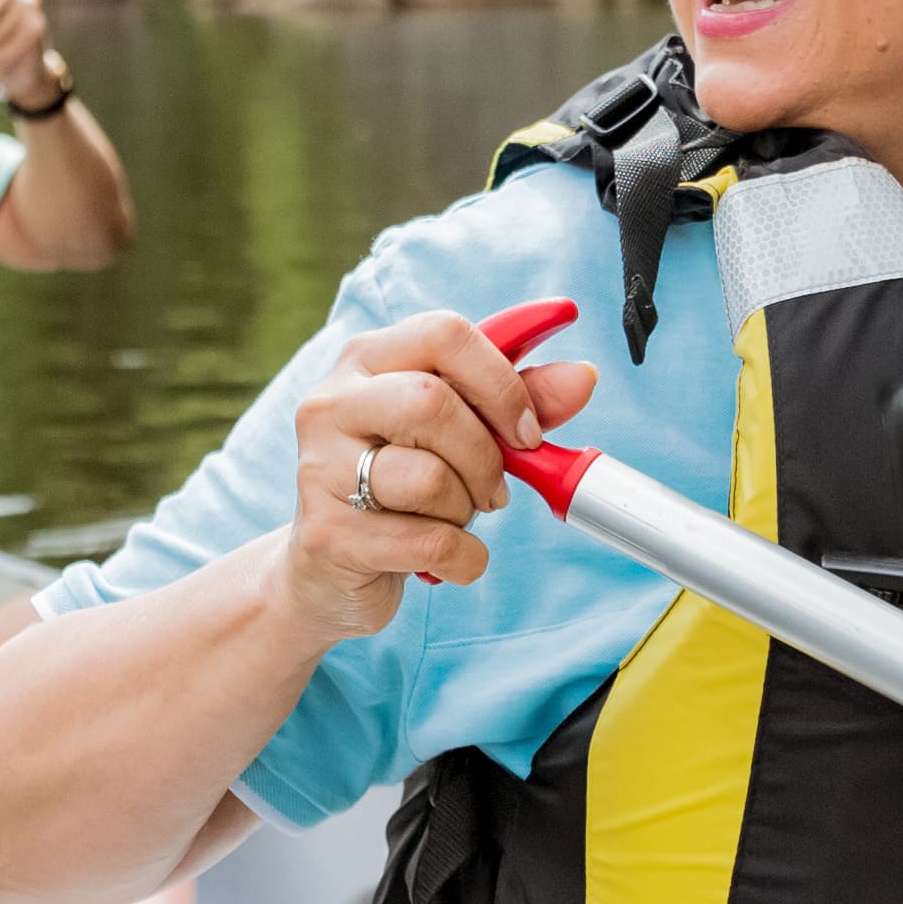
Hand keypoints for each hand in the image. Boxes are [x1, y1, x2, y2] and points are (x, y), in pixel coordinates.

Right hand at [278, 312, 598, 641]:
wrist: (328, 569)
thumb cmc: (401, 486)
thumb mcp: (461, 433)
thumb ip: (519, 401)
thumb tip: (582, 378)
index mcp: (366, 358)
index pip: (445, 334)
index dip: (502, 383)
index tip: (529, 431)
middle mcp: (331, 403)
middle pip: (431, 402)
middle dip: (485, 455)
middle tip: (494, 488)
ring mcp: (320, 468)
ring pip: (429, 477)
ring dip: (467, 509)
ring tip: (453, 517)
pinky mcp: (326, 534)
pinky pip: (430, 542)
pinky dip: (463, 558)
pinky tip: (445, 558)